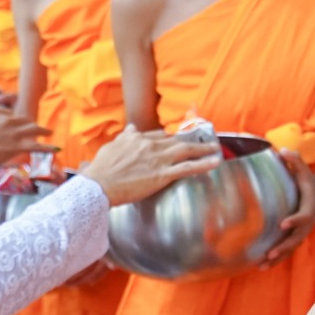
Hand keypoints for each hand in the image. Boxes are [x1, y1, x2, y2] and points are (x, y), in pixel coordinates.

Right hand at [0, 104, 55, 171]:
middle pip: (23, 119)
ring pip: (33, 128)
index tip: (12, 126)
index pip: (8, 113)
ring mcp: (14, 132)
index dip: (11, 120)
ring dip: (43, 130)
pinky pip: (37, 146)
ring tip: (49, 132)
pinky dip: (47, 148)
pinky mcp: (18, 145)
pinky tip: (55, 149)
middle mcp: (6, 119)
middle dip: (29, 124)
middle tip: (34, 127)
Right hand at [80, 126, 222, 205]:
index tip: (176, 139)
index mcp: (136, 139)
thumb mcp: (110, 147)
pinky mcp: (162, 174)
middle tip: (203, 140)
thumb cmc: (100, 170)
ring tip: (215, 148)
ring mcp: (158, 159)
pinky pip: (187, 168)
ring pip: (186, 150)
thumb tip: (131, 128)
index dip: (169, 138)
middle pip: (175, 140)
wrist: (99, 185)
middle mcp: (149, 145)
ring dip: (203, 148)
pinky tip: (214, 162)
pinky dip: (203, 164)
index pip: (158, 135)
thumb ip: (124, 138)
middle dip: (191, 140)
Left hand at [263, 147, 314, 263]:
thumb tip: (283, 150)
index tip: (283, 224)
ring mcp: (303, 232)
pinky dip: (277, 259)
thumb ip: (295, 161)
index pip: (303, 216)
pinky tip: (262, 266)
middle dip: (283, 247)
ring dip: (278, 258)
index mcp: (309, 207)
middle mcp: (307, 223)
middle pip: (296, 238)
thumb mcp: (305, 171)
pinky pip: (288, 250)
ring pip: (291, 248)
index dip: (294, 220)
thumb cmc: (310, 181)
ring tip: (262, 265)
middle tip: (270, 253)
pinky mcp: (297, 237)